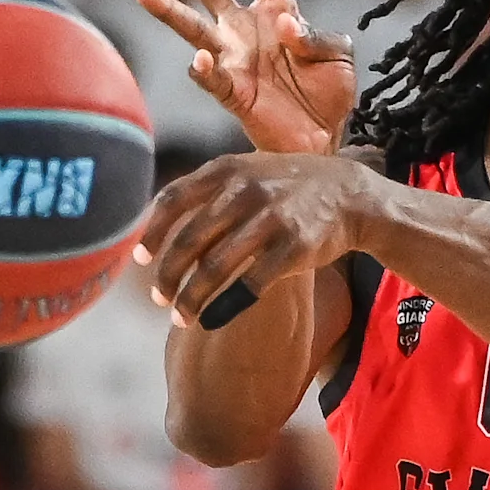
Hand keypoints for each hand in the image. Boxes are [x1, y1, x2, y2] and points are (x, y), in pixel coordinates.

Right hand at [132, 0, 356, 156]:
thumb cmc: (330, 94)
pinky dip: (204, 69)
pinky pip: (210, 78)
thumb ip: (315, 35)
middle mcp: (244, 27)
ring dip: (165, 9)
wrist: (323, 141)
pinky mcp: (231, 92)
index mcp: (277, 9)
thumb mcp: (337, 55)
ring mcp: (232, 58)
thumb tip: (284, 25)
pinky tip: (201, 59)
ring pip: (191, 26)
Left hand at [133, 151, 376, 320]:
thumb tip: (156, 217)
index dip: (153, 232)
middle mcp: (245, 191)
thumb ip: (209, 189)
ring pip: (215, 267)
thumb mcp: (248, 171)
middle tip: (158, 299)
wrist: (349, 194)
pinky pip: (251, 283)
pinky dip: (227, 305)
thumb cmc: (288, 187)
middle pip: (189, 240)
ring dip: (191, 298)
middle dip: (167, 275)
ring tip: (179, 318)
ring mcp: (270, 219)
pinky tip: (213, 320)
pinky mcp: (294, 248)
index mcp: (226, 170)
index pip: (173, 200)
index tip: (141, 259)